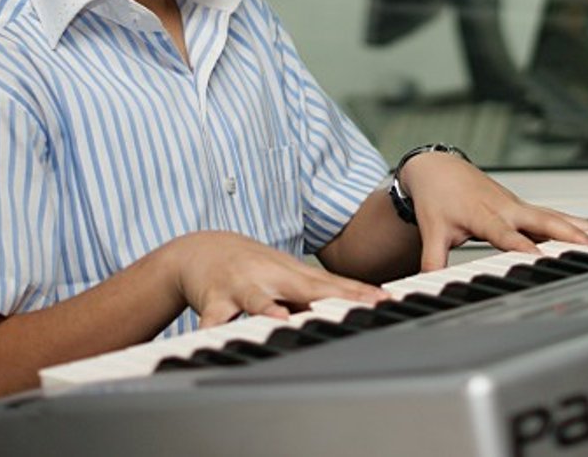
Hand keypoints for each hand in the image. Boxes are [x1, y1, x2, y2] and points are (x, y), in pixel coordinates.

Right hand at [166, 231, 386, 327]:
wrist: (203, 249)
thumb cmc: (253, 267)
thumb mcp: (286, 276)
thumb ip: (315, 293)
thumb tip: (354, 306)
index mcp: (292, 274)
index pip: (333, 284)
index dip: (359, 293)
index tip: (384, 301)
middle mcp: (270, 277)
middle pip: (305, 288)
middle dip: (332, 298)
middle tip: (358, 306)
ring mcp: (241, 287)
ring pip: (256, 300)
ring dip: (268, 309)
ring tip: (283, 319)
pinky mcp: (213, 300)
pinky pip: (213, 320)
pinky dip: (214, 329)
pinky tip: (219, 338)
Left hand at [398, 152, 587, 270]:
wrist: (438, 169)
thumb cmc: (437, 199)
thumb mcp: (431, 231)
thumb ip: (433, 261)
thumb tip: (428, 286)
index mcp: (483, 215)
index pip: (505, 234)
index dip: (522, 246)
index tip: (541, 257)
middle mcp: (506, 208)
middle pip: (543, 220)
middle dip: (569, 233)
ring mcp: (520, 207)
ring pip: (558, 216)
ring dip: (587, 227)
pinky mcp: (526, 209)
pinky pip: (558, 216)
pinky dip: (583, 224)